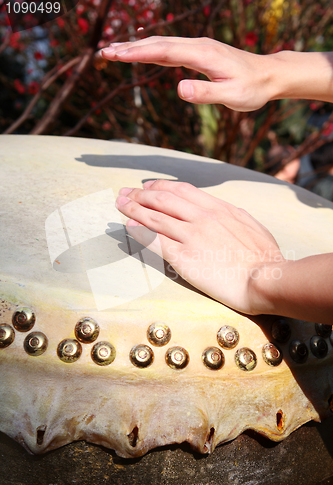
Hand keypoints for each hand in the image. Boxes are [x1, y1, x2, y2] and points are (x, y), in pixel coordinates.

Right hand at [102, 36, 273, 111]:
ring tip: (114, 52)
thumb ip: (207, 94)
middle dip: (129, 48)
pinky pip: (170, 48)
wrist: (268, 75)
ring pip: (162, 43)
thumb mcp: (233, 97)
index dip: (138, 53)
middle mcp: (198, 45)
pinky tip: (142, 53)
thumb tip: (179, 89)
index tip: (115, 55)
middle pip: (157, 43)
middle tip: (104, 52)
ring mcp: (198, 47)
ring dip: (137, 47)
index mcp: (202, 55)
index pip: (164, 51)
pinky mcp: (199, 52)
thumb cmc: (251, 89)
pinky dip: (151, 49)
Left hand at [115, 179, 285, 314]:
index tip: (148, 185)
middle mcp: (202, 217)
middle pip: (163, 199)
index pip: (182, 190)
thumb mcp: (249, 225)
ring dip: (133, 208)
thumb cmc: (264, 257)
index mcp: (219, 208)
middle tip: (125, 192)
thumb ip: (230, 216)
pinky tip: (128, 226)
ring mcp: (192, 236)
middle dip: (140, 193)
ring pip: (155, 217)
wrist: (266, 278)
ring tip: (119, 204)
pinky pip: (155, 241)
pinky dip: (140, 231)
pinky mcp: (184, 257)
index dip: (160, 186)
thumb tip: (219, 212)